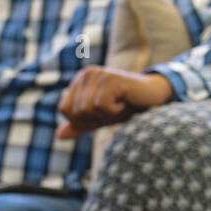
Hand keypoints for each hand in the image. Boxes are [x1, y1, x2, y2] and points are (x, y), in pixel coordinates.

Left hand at [57, 66, 172, 138]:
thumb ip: (79, 125)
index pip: (65, 110)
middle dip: (95, 119)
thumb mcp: (99, 118)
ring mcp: (99, 75)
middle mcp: (86, 74)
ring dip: (106, 116)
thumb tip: (58, 136)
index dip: (81, 121)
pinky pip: (101, 106)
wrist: (152, 98)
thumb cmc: (126, 107)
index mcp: (79, 81)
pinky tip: (125, 102)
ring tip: (119, 106)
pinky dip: (114, 111)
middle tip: (114, 110)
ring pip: (87, 109)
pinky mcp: (111, 79)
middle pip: (76, 112)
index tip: (101, 115)